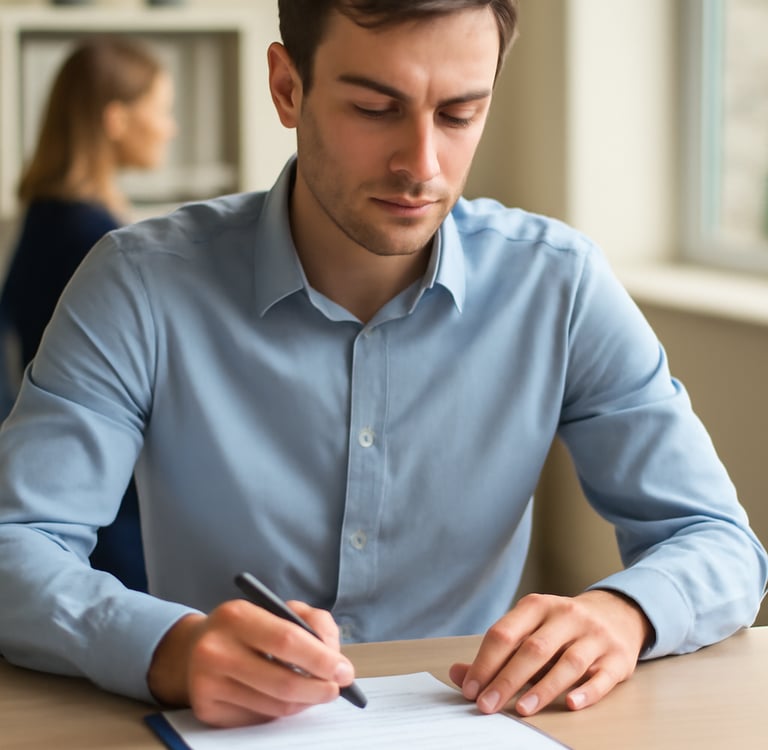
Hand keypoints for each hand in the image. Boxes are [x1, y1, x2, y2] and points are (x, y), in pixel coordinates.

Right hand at [147, 599, 355, 726]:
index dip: (321, 659)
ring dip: (303, 702)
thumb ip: (313, 622)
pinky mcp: (206, 710)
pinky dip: (279, 711)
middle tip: (337, 689)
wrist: (194, 647)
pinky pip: (258, 718)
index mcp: (236, 615)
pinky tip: (282, 698)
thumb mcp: (278, 610)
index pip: (287, 640)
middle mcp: (215, 649)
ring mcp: (207, 683)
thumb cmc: (248, 628)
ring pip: (274, 705)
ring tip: (313, 692)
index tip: (344, 671)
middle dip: (319, 689)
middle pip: (282, 681)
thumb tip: (334, 656)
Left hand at [449, 589, 651, 715]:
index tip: (470, 689)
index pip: (505, 633)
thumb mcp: (529, 629)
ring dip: (542, 688)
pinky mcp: (618, 658)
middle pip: (533, 649)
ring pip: (567, 663)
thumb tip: (458, 674)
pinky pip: (602, 677)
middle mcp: (566, 616)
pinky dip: (587, 691)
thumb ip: (496, 653)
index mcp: (538, 606)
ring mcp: (594, 636)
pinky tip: (571, 704)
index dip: (485, 662)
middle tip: (487, 705)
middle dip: (507, 679)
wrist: (616, 613)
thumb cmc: (561, 627)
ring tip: (521, 709)